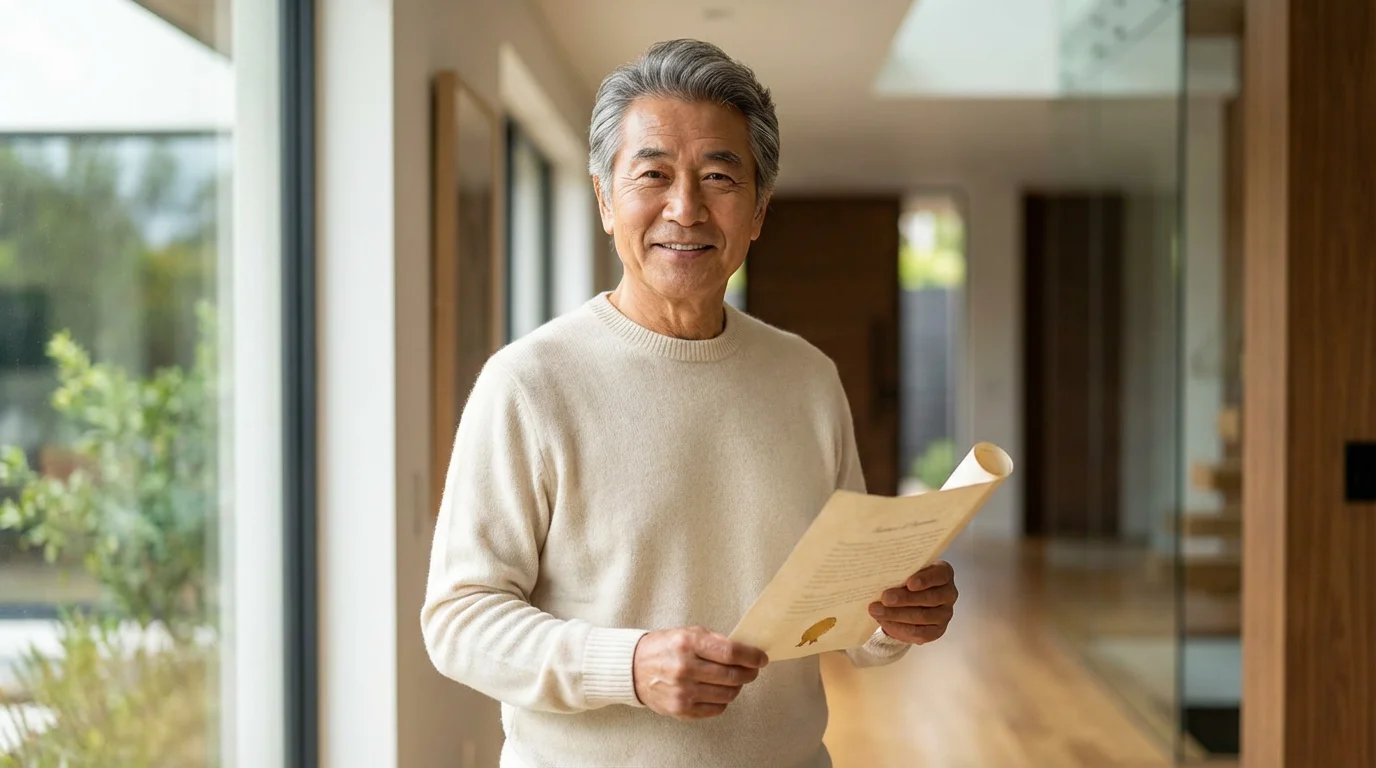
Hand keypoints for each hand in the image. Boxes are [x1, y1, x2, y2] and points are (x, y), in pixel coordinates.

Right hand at [632, 626, 767, 720]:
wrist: (634, 668)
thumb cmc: (665, 647)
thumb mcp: (688, 633)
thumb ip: (716, 642)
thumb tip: (746, 653)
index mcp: (688, 644)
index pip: (731, 653)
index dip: (752, 657)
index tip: (761, 658)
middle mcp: (685, 668)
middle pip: (732, 675)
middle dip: (749, 673)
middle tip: (752, 670)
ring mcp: (683, 692)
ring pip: (728, 694)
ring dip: (737, 687)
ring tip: (734, 680)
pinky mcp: (681, 709)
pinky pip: (716, 708)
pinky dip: (723, 700)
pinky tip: (718, 691)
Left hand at [867, 560, 957, 645]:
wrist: (907, 602)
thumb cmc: (906, 581)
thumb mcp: (905, 573)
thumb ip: (899, 573)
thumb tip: (881, 577)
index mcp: (943, 574)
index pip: (940, 575)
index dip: (926, 579)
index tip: (909, 583)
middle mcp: (948, 593)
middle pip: (930, 597)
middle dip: (905, 599)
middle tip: (885, 598)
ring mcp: (945, 613)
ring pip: (923, 616)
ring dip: (897, 614)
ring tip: (877, 611)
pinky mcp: (937, 630)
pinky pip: (919, 633)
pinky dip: (900, 628)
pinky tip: (885, 622)